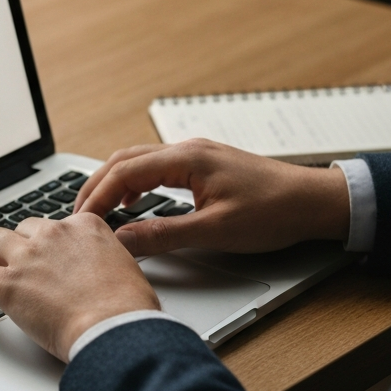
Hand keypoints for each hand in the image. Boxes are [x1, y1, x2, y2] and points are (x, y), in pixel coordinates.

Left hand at [0, 214, 159, 361]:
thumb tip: (101, 275)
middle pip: (24, 229)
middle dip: (20, 245)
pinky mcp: (7, 284)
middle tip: (20, 264)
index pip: (58, 224)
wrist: (116, 328)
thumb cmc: (128, 309)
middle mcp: (55, 234)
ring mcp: (28, 257)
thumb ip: (107, 261)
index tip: (49, 255)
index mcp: (86, 227)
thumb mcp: (127, 269)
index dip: (51, 242)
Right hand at [74, 139, 349, 257]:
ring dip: (114, 184)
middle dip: (96, 187)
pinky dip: (135, 184)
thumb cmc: (274, 211)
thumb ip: (165, 235)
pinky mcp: (204, 166)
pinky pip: (156, 168)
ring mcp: (196, 155)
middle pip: (124, 161)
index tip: (80, 223)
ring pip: (138, 162)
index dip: (96, 198)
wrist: (313, 201)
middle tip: (77, 218)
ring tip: (98, 213)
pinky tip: (133, 204)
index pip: (124, 172)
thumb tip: (123, 241)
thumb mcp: (216, 231)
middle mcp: (188, 150)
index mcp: (187, 158)